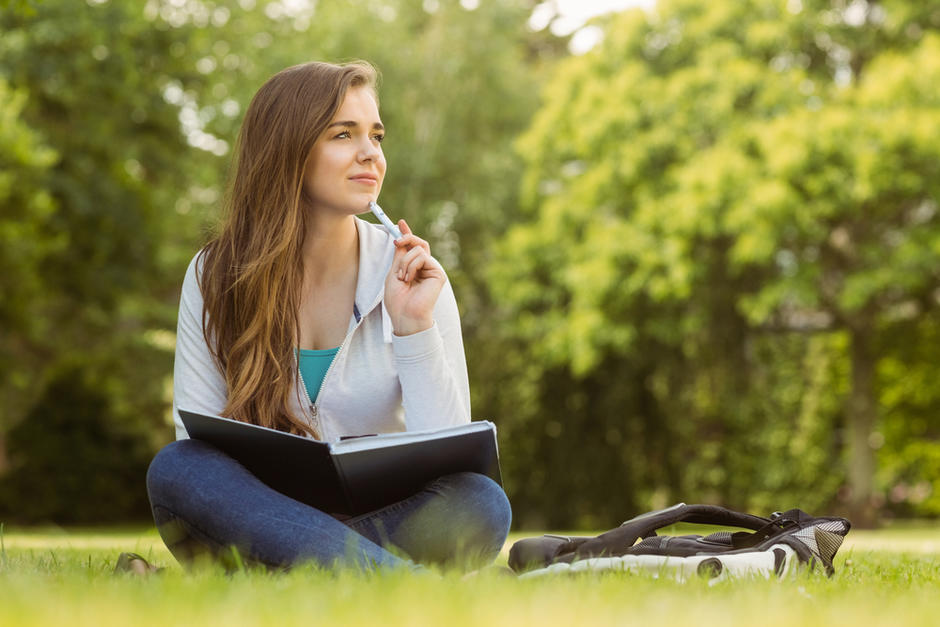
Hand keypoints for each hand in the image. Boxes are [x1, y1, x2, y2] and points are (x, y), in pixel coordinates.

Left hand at [383, 220, 445, 335]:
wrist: (405, 315)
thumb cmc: (398, 300)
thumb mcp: (394, 273)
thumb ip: (400, 256)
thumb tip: (400, 240)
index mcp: (415, 269)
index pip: (413, 247)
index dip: (408, 234)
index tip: (400, 223)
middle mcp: (426, 268)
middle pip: (419, 243)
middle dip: (407, 238)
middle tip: (396, 241)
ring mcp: (433, 270)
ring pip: (418, 250)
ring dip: (405, 262)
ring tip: (402, 277)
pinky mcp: (438, 273)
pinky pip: (423, 257)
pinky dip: (411, 266)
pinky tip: (409, 279)